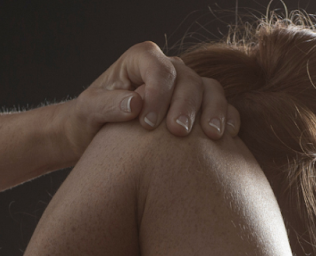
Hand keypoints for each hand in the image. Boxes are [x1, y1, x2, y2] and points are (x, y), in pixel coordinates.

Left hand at [56, 41, 240, 161]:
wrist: (99, 135)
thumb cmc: (91, 119)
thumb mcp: (89, 110)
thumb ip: (108, 105)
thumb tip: (136, 104)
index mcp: (142, 59)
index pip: (159, 69)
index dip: (158, 94)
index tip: (148, 124)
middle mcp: (168, 68)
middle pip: (188, 79)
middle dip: (186, 105)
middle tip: (178, 133)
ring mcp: (185, 86)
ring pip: (209, 89)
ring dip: (213, 110)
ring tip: (211, 136)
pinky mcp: (198, 107)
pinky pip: (220, 106)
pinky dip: (226, 118)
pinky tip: (225, 137)